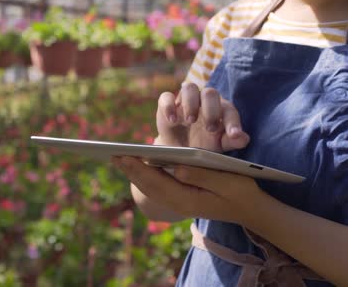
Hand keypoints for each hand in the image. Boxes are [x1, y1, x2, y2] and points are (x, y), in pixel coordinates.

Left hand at [112, 156, 263, 223]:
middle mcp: (179, 203)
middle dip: (130, 170)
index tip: (122, 156)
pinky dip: (146, 176)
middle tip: (113, 154)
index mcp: (188, 200)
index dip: (138, 169)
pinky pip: (158, 186)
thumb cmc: (242, 192)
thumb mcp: (229, 182)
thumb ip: (204, 175)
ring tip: (120, 158)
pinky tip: (138, 165)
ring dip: (135, 173)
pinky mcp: (182, 197)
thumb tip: (177, 167)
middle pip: (149, 185)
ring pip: (151, 187)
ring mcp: (179, 202)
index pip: (157, 183)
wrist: (250, 210)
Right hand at [156, 83, 249, 151]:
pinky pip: (166, 96)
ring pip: (189, 88)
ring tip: (189, 121)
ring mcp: (184, 101)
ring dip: (190, 103)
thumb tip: (244, 138)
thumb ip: (231, 141)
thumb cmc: (202, 145)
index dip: (233, 122)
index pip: (229, 110)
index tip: (234, 135)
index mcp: (220, 110)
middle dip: (211, 110)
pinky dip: (169, 106)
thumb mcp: (217, 146)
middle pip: (210, 93)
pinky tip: (172, 120)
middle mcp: (203, 101)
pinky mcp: (166, 104)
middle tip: (209, 129)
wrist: (178, 149)